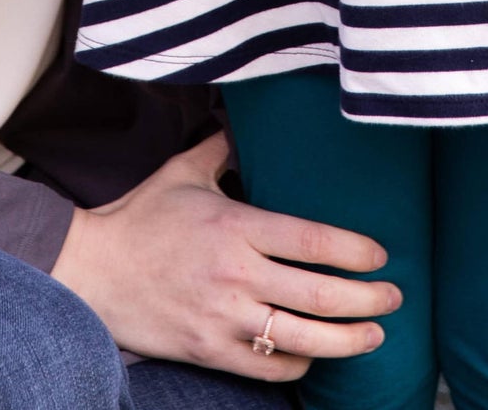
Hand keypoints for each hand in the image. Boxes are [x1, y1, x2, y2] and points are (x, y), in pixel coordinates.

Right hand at [51, 129, 398, 379]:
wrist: (92, 271)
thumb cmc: (140, 218)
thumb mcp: (181, 172)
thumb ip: (220, 148)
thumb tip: (244, 120)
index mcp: (233, 226)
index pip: (310, 240)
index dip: (354, 249)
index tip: (380, 254)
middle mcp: (235, 275)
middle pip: (318, 295)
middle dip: (367, 299)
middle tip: (395, 297)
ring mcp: (223, 318)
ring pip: (302, 338)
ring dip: (348, 341)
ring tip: (375, 336)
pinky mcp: (209, 351)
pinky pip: (268, 368)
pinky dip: (300, 363)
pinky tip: (316, 355)